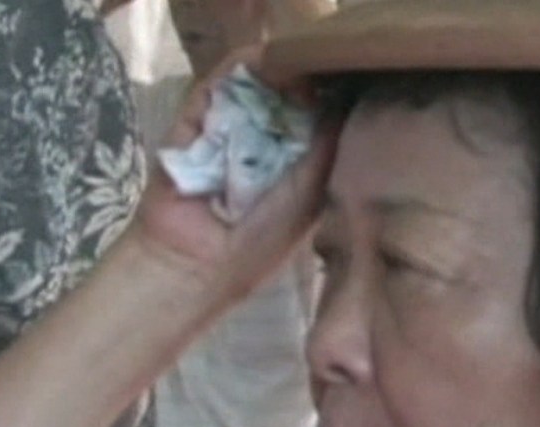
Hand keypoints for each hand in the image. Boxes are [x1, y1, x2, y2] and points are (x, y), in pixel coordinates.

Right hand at [128, 47, 338, 307]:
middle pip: (281, 98)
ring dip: (273, 68)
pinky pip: (212, 89)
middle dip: (302, 78)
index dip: (327, 97)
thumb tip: (342, 100)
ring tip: (296, 50)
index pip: (311, 121)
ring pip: (248, 88)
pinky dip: (234, 70)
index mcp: (291, 167)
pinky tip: (260, 54)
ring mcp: (222, 133)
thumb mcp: (309, 192)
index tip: (349, 74)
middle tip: (323, 55)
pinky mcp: (190, 125)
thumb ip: (323, 147)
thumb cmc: (262, 238)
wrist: (197, 262)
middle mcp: (258, 146)